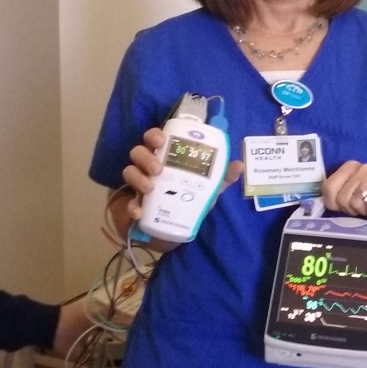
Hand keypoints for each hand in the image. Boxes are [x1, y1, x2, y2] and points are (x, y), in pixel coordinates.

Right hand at [113, 127, 242, 246]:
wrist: (170, 232)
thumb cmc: (187, 202)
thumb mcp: (207, 190)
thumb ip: (222, 178)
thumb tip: (239, 165)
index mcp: (166, 159)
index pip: (155, 139)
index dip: (155, 135)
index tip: (161, 140)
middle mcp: (148, 168)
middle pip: (138, 151)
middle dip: (146, 156)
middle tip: (158, 168)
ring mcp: (137, 185)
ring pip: (129, 170)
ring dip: (139, 177)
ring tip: (151, 187)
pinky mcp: (129, 204)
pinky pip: (126, 202)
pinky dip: (132, 206)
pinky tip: (139, 211)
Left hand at [322, 160, 366, 217]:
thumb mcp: (351, 194)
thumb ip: (337, 195)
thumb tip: (321, 204)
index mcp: (349, 166)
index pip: (328, 188)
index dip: (333, 204)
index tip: (343, 207)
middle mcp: (361, 167)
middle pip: (342, 197)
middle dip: (349, 209)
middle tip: (361, 208)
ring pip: (355, 201)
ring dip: (362, 211)